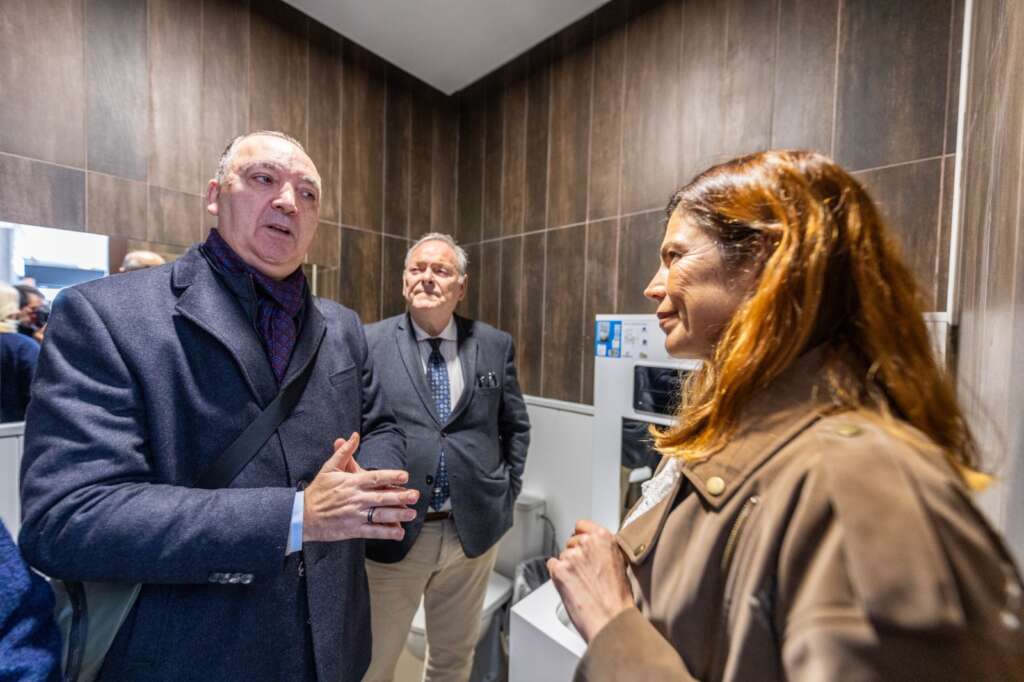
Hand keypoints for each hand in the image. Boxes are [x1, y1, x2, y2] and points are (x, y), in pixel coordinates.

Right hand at [303, 432, 418, 541]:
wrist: (303, 516)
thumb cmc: (318, 491)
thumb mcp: (329, 468)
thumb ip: (344, 452)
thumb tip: (354, 436)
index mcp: (352, 483)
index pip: (375, 478)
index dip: (391, 477)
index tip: (404, 476)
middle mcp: (355, 499)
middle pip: (381, 497)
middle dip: (400, 497)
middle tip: (415, 495)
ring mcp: (355, 515)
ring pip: (380, 515)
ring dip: (397, 515)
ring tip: (411, 514)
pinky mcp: (353, 529)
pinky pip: (372, 531)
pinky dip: (386, 533)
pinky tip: (398, 532)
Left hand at [547, 520, 634, 641]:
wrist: (611, 620)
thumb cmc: (618, 599)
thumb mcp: (619, 564)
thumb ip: (604, 551)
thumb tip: (594, 551)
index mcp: (604, 538)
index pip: (581, 526)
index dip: (581, 537)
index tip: (581, 545)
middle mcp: (586, 543)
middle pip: (571, 542)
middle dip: (575, 555)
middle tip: (584, 573)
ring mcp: (571, 556)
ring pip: (562, 556)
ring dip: (567, 567)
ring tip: (581, 585)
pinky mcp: (559, 570)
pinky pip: (551, 566)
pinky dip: (557, 575)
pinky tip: (570, 586)